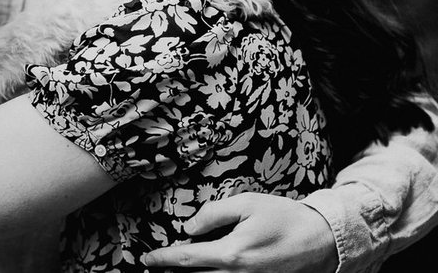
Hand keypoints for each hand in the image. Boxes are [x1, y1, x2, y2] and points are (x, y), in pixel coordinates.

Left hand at [140, 193, 338, 272]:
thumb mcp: (246, 204)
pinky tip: (206, 272)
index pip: (185, 259)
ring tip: (174, 271)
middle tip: (155, 269)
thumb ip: (213, 213)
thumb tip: (188, 227)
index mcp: (232, 253)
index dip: (162, 259)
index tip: (147, 259)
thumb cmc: (285, 218)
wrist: (324, 241)